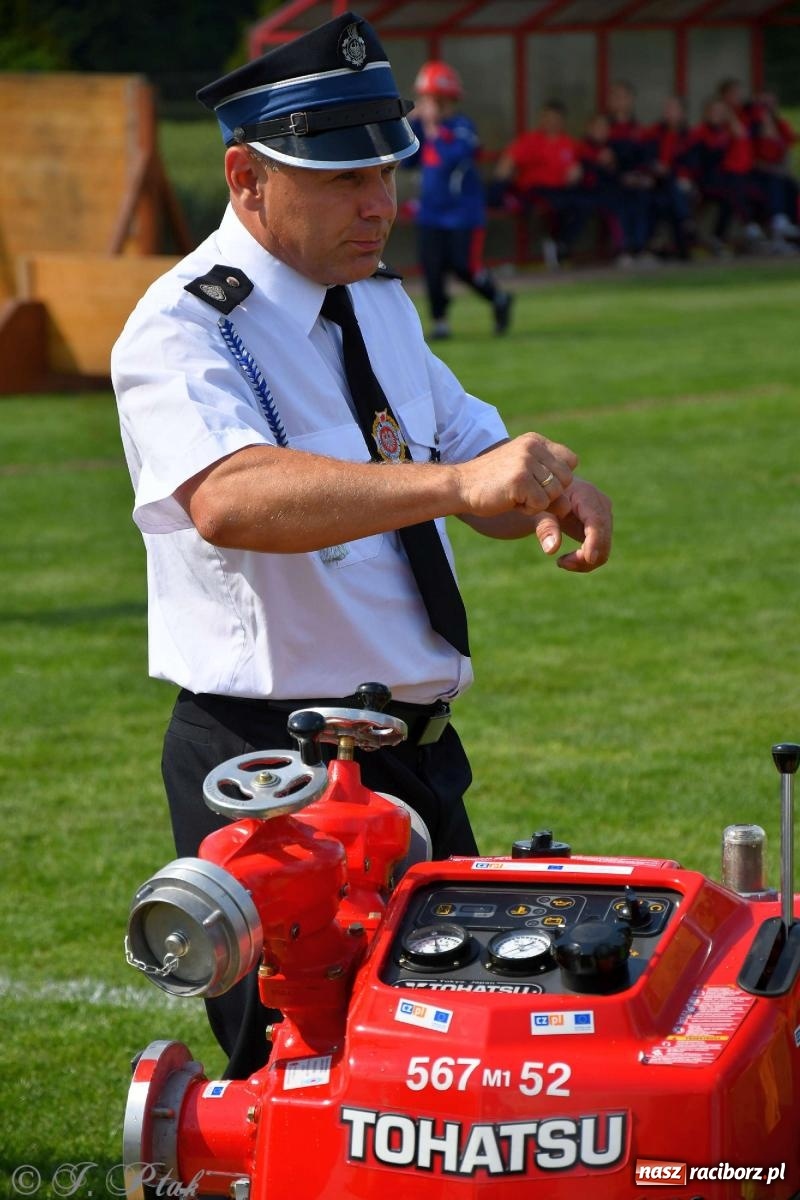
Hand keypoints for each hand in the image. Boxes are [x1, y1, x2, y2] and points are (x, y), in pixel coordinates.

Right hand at [455, 433, 577, 518]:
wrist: (460, 486)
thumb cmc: (492, 485)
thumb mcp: (524, 480)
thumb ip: (548, 489)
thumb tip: (568, 507)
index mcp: (535, 441)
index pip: (570, 461)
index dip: (558, 478)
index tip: (536, 483)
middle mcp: (533, 446)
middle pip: (566, 479)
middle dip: (549, 493)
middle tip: (524, 493)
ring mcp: (526, 461)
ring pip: (555, 493)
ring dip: (537, 503)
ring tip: (515, 495)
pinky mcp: (520, 479)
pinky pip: (541, 504)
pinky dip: (528, 510)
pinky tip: (510, 501)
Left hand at [530, 477, 611, 572]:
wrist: (547, 494)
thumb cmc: (541, 501)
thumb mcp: (538, 512)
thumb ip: (545, 527)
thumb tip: (552, 549)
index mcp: (586, 494)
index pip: (596, 521)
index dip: (595, 540)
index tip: (589, 559)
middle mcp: (601, 504)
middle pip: (603, 538)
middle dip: (586, 557)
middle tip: (561, 563)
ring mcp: (604, 516)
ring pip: (604, 548)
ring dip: (584, 562)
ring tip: (561, 562)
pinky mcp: (602, 528)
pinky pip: (600, 550)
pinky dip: (585, 560)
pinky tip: (566, 559)